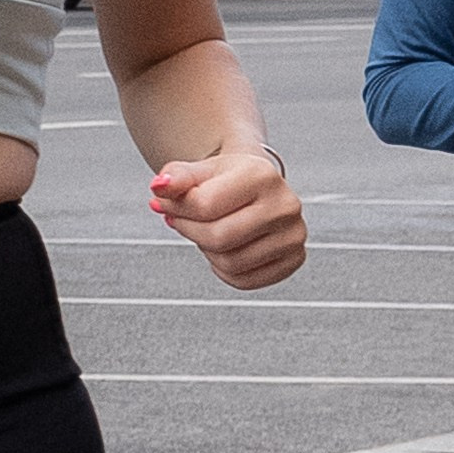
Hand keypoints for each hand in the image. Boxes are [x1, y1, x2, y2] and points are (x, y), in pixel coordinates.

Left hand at [150, 149, 305, 286]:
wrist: (258, 189)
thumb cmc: (228, 180)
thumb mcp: (201, 171)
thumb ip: (177, 177)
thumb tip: (160, 187)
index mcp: (262, 175)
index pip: (205, 204)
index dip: (176, 209)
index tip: (167, 204)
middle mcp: (285, 205)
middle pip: (218, 237)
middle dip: (190, 232)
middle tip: (183, 222)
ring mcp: (294, 236)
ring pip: (230, 263)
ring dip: (207, 252)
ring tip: (208, 232)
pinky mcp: (293, 260)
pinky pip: (244, 281)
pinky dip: (224, 270)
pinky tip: (224, 250)